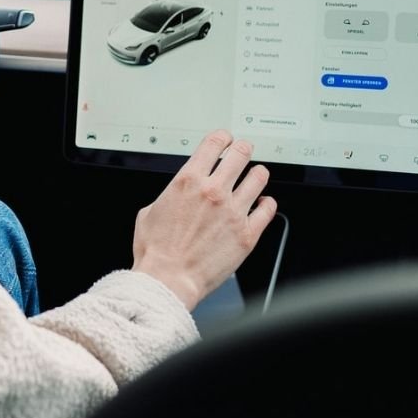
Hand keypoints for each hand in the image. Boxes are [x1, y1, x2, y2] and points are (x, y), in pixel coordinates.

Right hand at [131, 131, 277, 309]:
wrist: (168, 280)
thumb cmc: (156, 252)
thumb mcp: (149, 212)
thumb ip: (170, 196)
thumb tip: (177, 194)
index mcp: (188, 181)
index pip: (214, 143)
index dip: (223, 137)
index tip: (225, 140)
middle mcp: (213, 191)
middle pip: (240, 153)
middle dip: (242, 149)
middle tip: (242, 152)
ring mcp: (233, 211)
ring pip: (259, 177)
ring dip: (257, 174)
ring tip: (255, 176)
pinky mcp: (247, 233)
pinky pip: (268, 208)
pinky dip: (267, 203)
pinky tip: (262, 204)